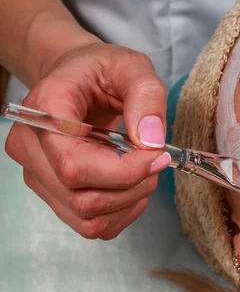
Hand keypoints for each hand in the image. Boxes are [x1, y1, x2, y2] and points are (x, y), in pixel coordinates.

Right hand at [5, 42, 169, 239]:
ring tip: (144, 171)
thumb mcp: (132, 66)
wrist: (77, 78)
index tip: (155, 154)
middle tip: (156, 160)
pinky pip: (91, 225)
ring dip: (129, 202)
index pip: (73, 165)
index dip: (122, 170)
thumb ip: (147, 96)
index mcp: (44, 112)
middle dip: (133, 186)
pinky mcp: (53, 193)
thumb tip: (151, 140)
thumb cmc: (100, 70)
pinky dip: (121, 213)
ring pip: (88, 219)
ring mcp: (38, 175)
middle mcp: (30, 149)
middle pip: (82, 198)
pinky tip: (132, 187)